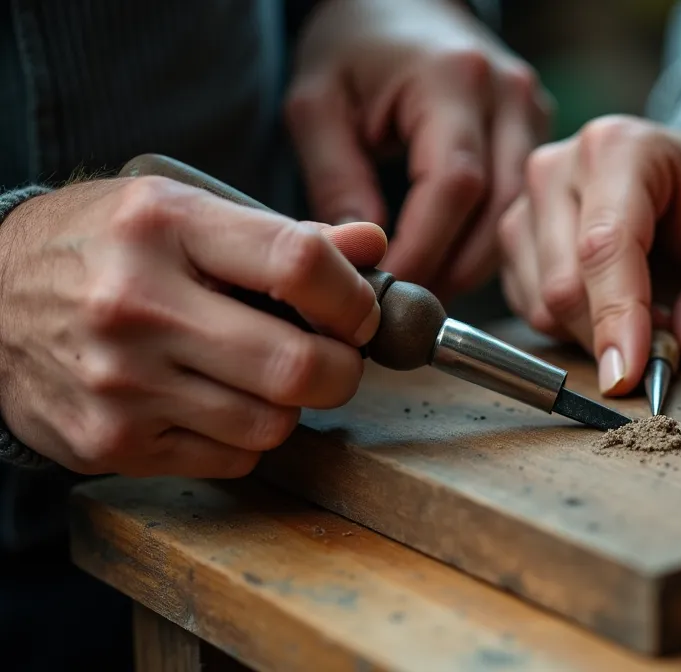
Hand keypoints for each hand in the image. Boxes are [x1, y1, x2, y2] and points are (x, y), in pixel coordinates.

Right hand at [0, 176, 385, 477]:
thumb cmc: (101, 249)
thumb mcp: (181, 212)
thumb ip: (282, 235)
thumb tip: (371, 246)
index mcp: (162, 226)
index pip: (299, 265)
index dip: (353, 297)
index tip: (358, 310)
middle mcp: (136, 305)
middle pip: (299, 365)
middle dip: (342, 368)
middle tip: (333, 356)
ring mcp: (120, 383)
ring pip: (274, 423)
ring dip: (290, 404)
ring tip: (262, 373)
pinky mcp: (111, 444)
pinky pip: (233, 459)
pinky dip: (245, 436)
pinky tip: (215, 401)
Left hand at [286, 0, 551, 296]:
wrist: (399, 4)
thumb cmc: (353, 49)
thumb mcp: (317, 105)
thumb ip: (336, 181)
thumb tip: (358, 259)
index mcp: (453, 78)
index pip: (455, 185)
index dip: (423, 247)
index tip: (384, 287)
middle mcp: (509, 95)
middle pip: (498, 209)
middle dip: (450, 266)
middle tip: (404, 302)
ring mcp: (533, 114)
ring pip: (518, 216)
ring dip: (472, 262)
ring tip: (424, 288)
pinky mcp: (538, 133)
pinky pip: (523, 206)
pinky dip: (487, 241)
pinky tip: (449, 262)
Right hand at [497, 117, 680, 394]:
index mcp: (621, 148)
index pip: (605, 245)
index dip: (615, 316)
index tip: (629, 377)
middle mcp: (558, 167)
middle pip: (564, 283)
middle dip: (612, 336)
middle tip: (669, 348)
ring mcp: (527, 200)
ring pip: (542, 303)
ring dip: (594, 335)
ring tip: (649, 314)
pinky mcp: (515, 236)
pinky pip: (530, 308)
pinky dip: (573, 328)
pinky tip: (612, 307)